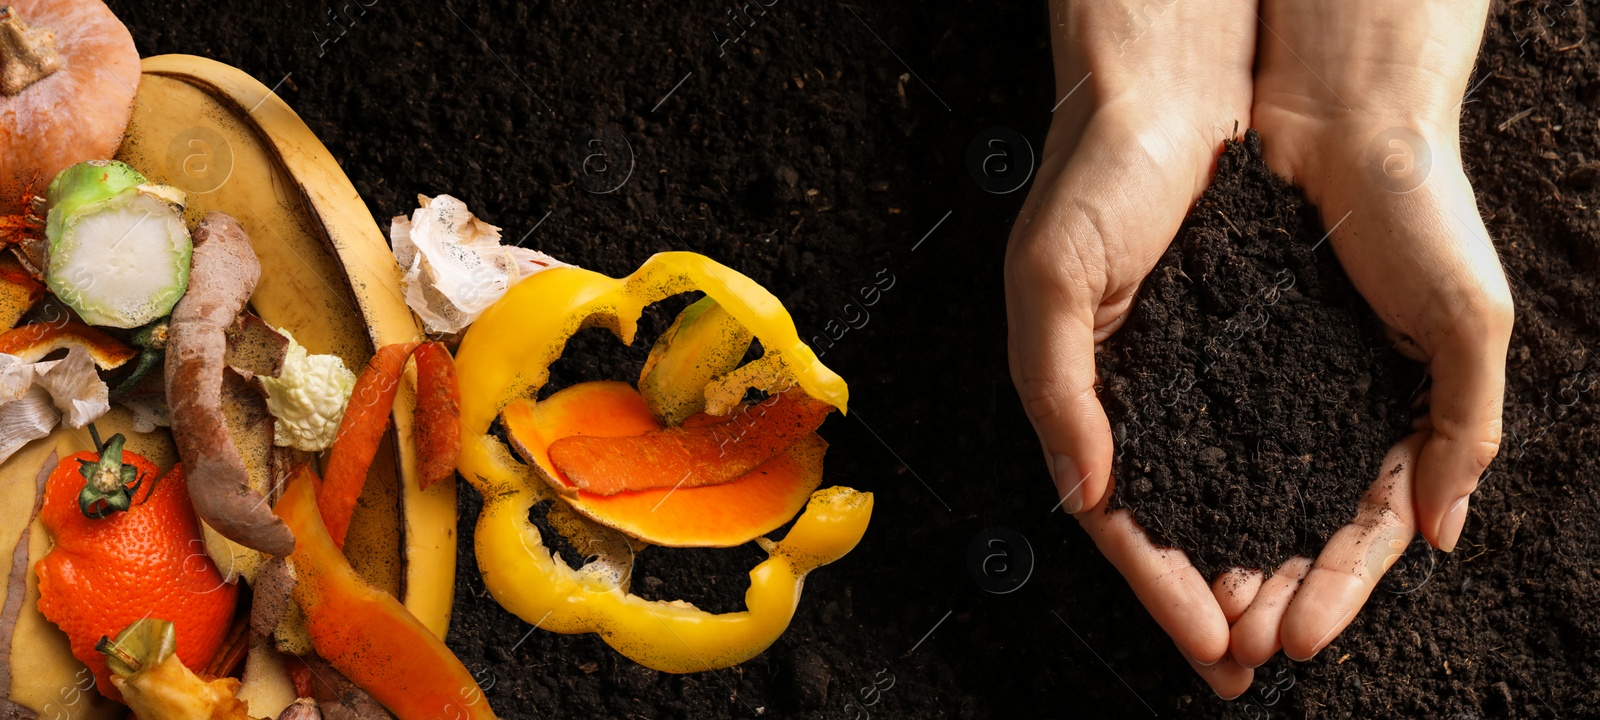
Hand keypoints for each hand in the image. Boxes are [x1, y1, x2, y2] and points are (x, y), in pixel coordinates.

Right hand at [1006, 0, 1257, 697]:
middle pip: (1165, 523)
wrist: (1168, 92)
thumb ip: (1058, 388)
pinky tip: (1297, 534)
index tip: (1207, 644)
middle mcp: (1129, 396)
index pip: (1114, 515)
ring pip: (1214, 494)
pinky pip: (1255, 441)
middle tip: (1248, 664)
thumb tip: (1084, 493)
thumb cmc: (1094, 174)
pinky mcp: (1234, 351)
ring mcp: (1184, 377)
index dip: (1156, 586)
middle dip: (1201, 601)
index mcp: (1076, 391)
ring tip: (1280, 623)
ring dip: (1241, 564)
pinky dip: (1274, 496)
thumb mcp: (1052, 280)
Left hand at [1229, 0, 1512, 664]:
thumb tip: (1443, 533)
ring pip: (1240, 490)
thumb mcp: (1467, 322)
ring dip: (1222, 554)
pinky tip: (1165, 524)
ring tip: (1201, 607)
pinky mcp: (1216, 349)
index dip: (1335, 588)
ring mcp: (1271, 383)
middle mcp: (1327, 408)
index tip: (1300, 637)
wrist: (1343, 117)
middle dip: (1269, 591)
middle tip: (1237, 642)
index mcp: (1397, 414)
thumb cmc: (1421, 212)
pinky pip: (1196, 430)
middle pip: (1295, 525)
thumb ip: (1464, 427)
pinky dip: (1183, 481)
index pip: (1364, 530)